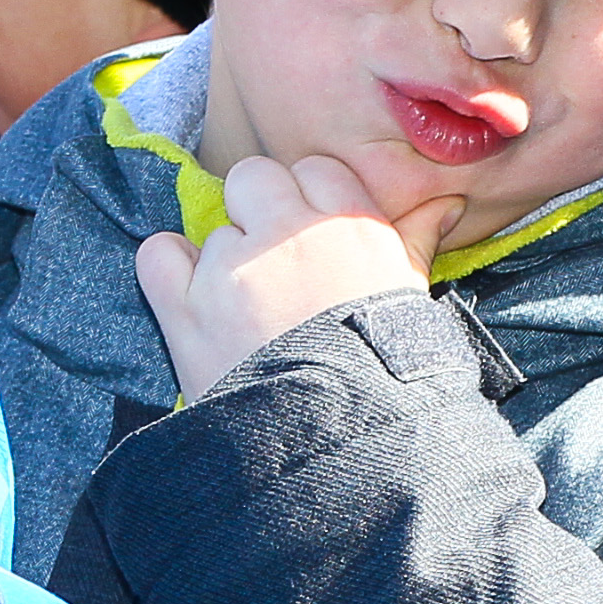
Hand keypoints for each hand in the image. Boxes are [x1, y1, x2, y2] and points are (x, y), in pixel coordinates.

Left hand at [133, 150, 452, 398]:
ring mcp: (231, 269)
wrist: (341, 433)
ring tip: (246, 310)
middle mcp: (287, 234)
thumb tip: (445, 203)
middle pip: (253, 178)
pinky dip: (167, 268)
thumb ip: (417, 241)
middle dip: (258, 209)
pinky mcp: (186, 309)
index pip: (314, 170)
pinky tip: (189, 295)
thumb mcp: (411, 297)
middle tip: (271, 258)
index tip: (312, 232)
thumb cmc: (388, 368)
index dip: (308, 197)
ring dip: (223, 260)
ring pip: (212, 230)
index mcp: (350, 224)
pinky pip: (157, 254)